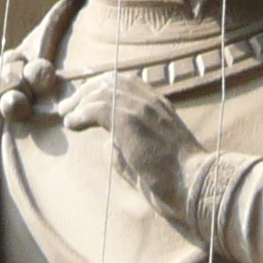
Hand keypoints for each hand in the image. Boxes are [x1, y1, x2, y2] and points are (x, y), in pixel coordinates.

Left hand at [62, 72, 205, 222]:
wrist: (195, 182)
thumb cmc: (178, 178)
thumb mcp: (154, 154)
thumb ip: (131, 145)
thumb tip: (107, 145)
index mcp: (160, 105)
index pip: (126, 82)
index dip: (101, 88)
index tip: (86, 100)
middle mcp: (151, 101)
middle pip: (110, 80)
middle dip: (86, 91)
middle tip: (69, 106)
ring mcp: (142, 108)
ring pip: (101, 91)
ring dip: (79, 103)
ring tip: (67, 116)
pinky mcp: (130, 121)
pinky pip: (96, 108)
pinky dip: (80, 114)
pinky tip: (72, 124)